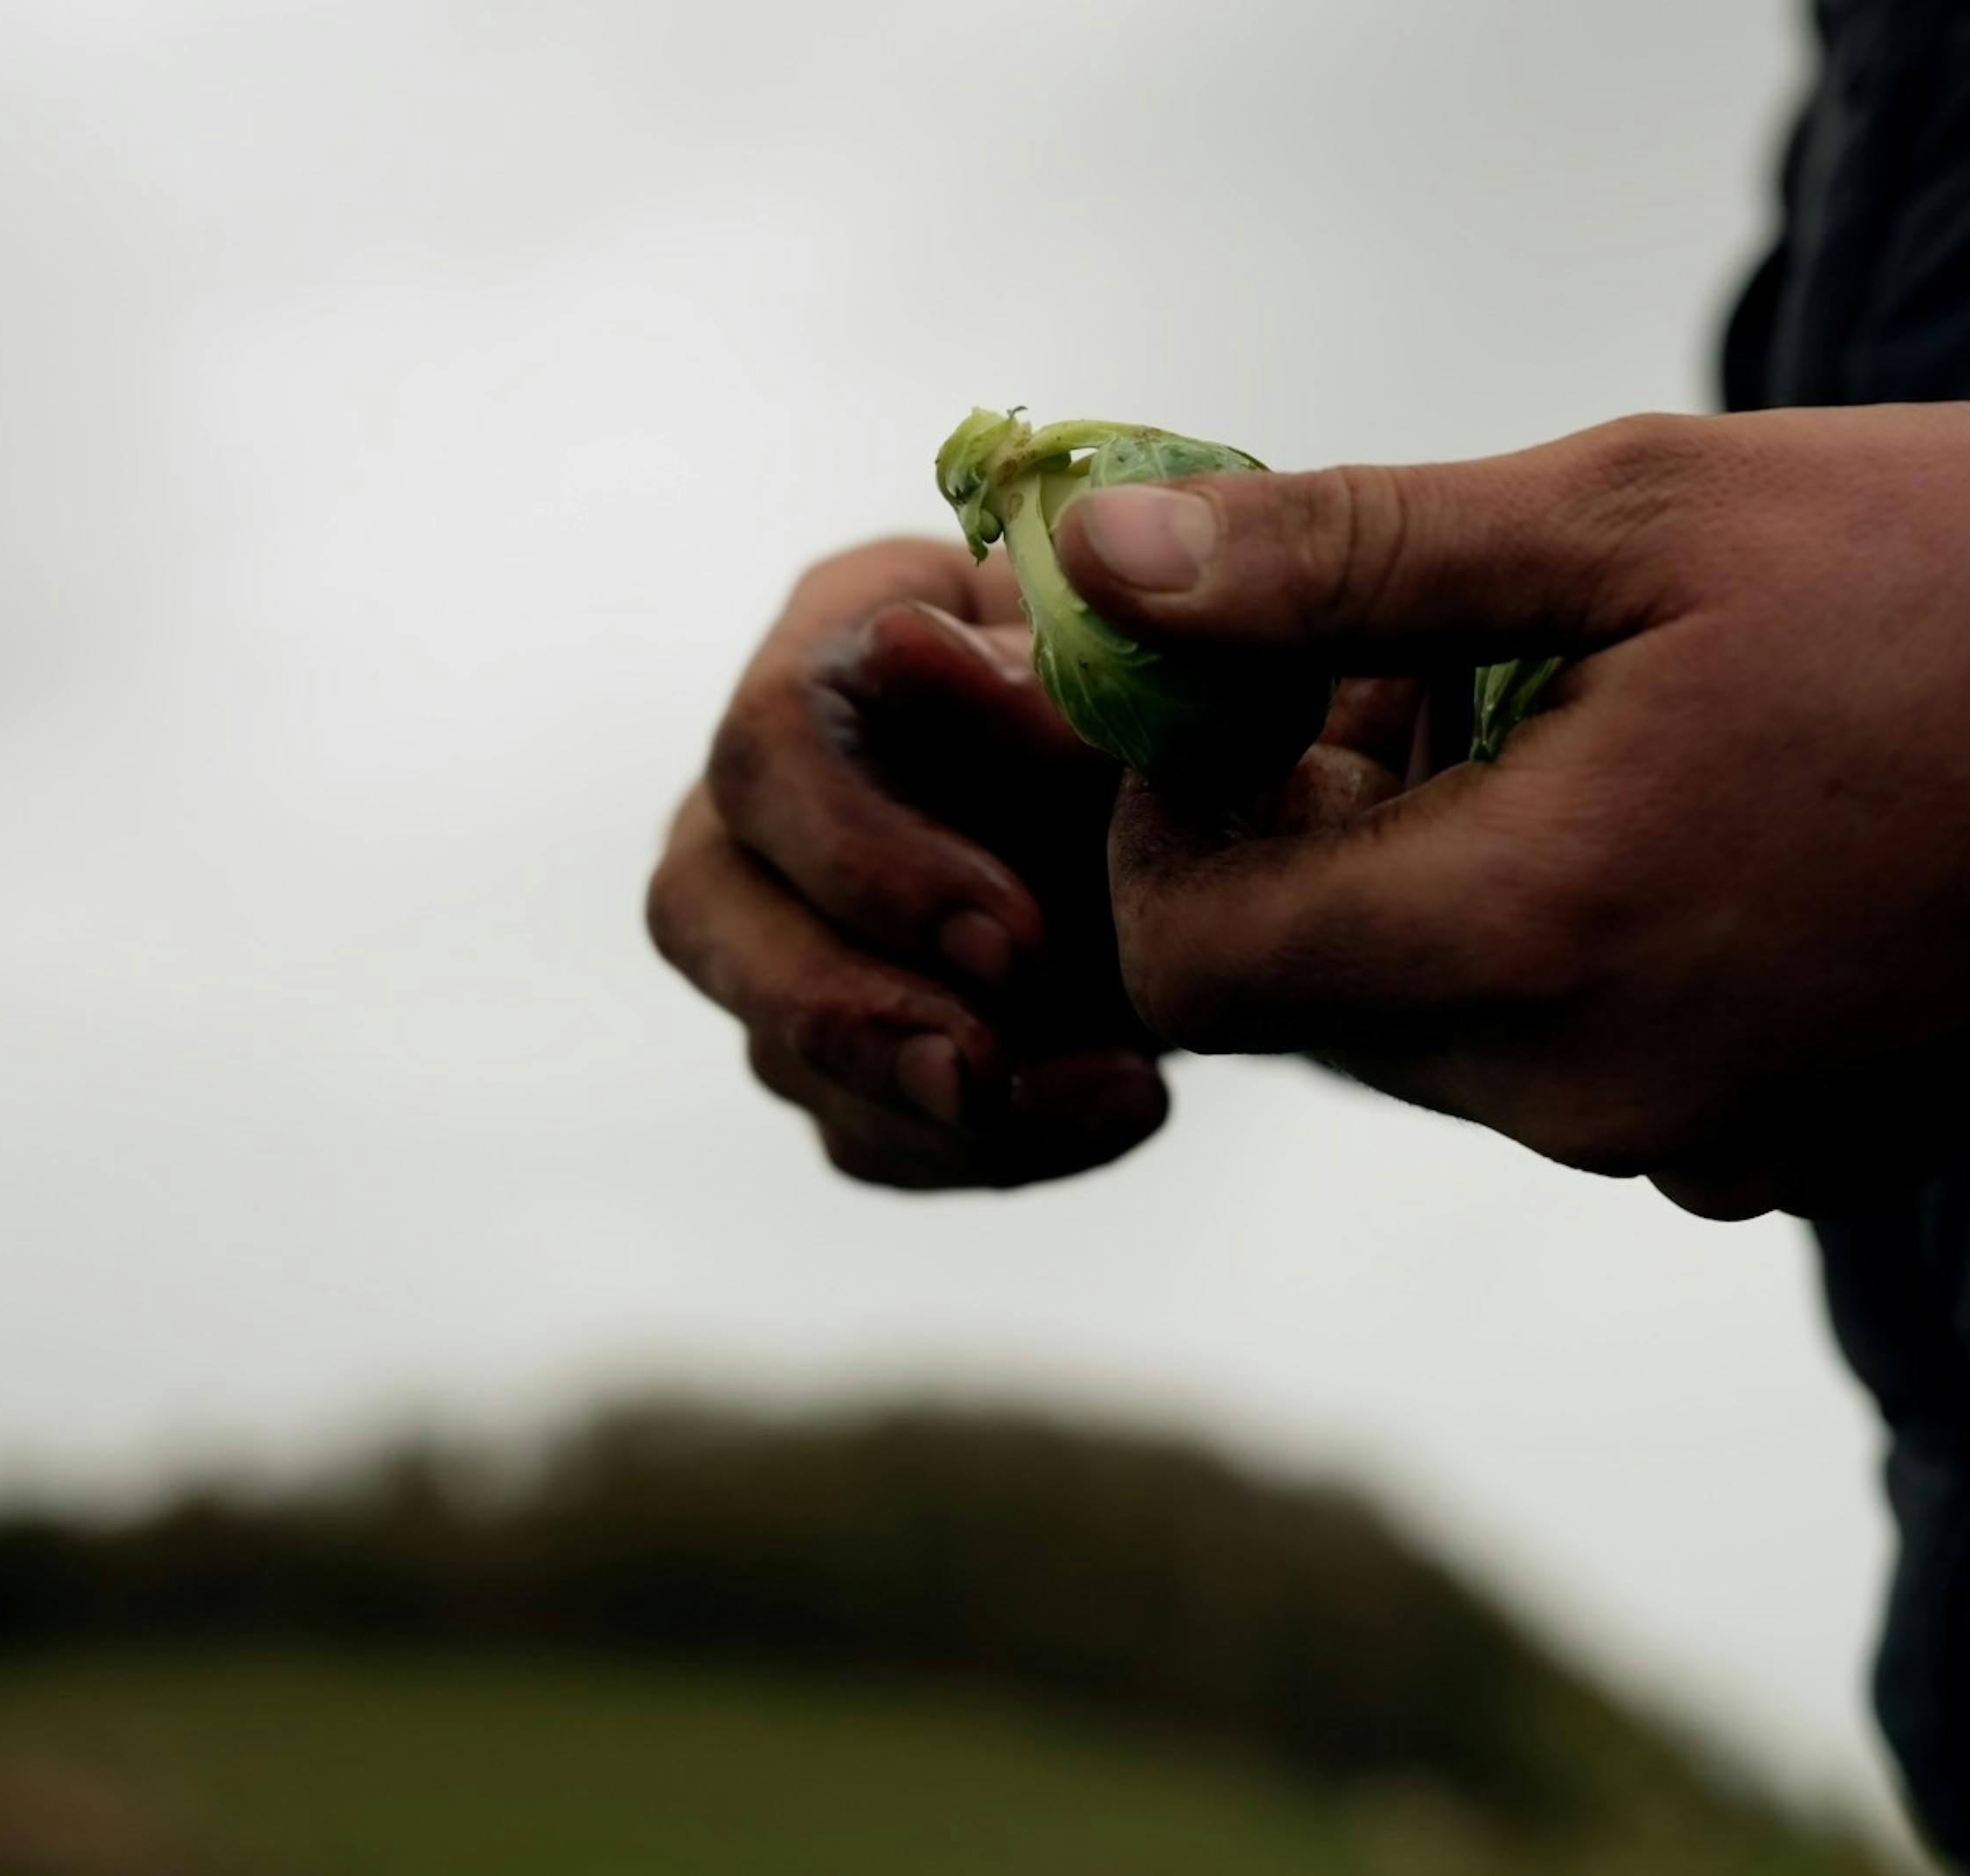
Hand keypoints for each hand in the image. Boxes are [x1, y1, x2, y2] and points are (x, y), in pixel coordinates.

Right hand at [645, 538, 1168, 1187]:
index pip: (770, 742)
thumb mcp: (1165, 688)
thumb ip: (1046, 682)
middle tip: (986, 1072)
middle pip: (700, 905)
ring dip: (933, 1101)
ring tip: (1121, 1093)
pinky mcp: (845, 1043)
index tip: (1013, 943)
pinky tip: (1119, 1105)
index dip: (869, 859)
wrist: (1269, 826)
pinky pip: (865, 1132)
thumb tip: (902, 649)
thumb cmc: (1208, 719)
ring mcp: (789, 920)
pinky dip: (987, 1147)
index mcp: (847, 634)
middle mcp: (779, 781)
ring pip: (775, 1043)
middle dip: (845, 1009)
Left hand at [1056, 404, 1969, 1217]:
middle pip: (1314, 1000)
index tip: (1237, 686)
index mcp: (1542, 937)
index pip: (1196, 961)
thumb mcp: (1629, 510)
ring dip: (1438, 873)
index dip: (1165, 821)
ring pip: (1444, 1030)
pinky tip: (1665, 801)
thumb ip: (1335, 557)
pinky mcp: (1790, 1154)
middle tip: (1416, 653)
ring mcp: (1706, 1144)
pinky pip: (1581, 1063)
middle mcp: (1602, 1095)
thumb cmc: (1960, 570)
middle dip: (1309, 824)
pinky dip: (1562, 942)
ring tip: (1565, 700)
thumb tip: (1099, 575)